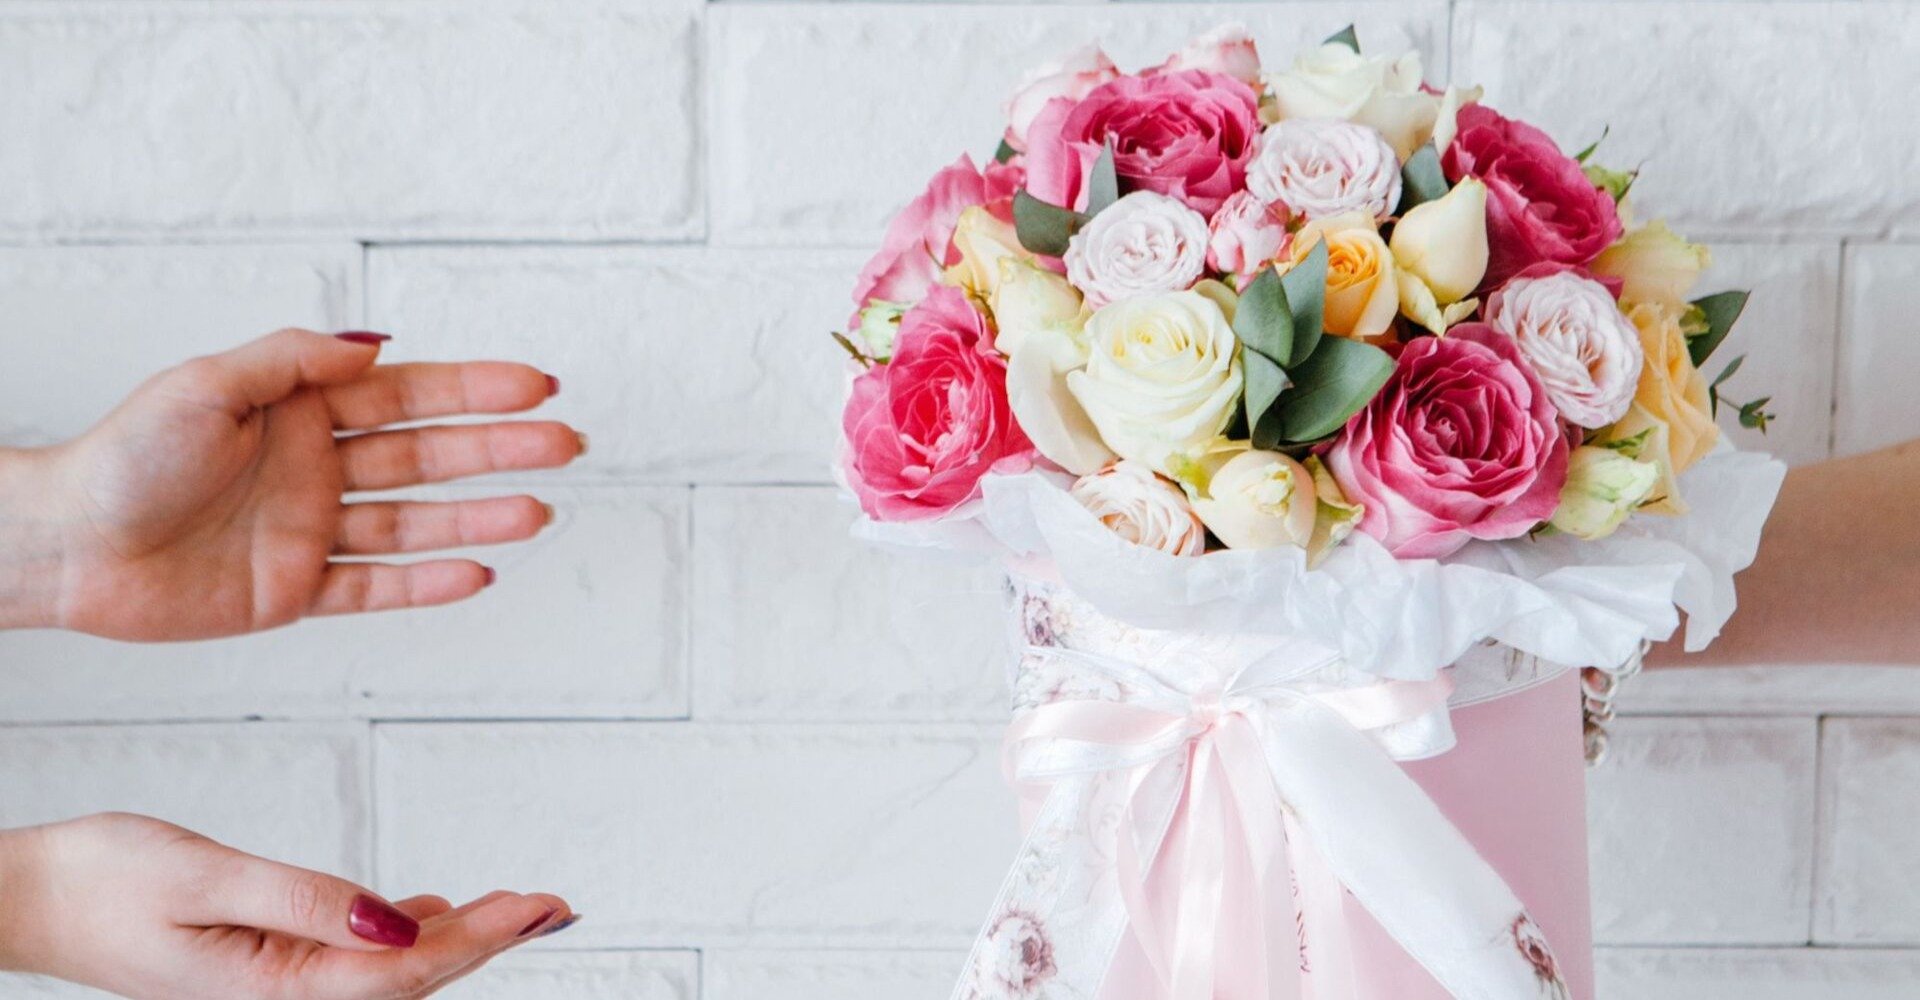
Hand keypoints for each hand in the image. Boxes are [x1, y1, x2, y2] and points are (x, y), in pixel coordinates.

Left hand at [0, 329, 581, 639]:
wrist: (68, 546)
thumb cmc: (122, 457)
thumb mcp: (207, 384)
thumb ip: (294, 361)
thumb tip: (378, 343)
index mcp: (300, 411)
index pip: (408, 396)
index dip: (475, 390)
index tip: (538, 386)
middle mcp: (317, 469)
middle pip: (428, 457)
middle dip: (499, 450)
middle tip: (566, 444)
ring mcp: (313, 531)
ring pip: (414, 523)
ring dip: (477, 517)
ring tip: (537, 512)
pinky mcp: (297, 591)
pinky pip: (376, 588)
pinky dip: (426, 584)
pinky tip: (477, 573)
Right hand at [0, 813, 572, 999]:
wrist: (32, 896)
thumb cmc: (102, 881)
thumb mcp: (205, 876)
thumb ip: (305, 901)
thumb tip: (397, 923)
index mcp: (271, 986)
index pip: (402, 970)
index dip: (480, 938)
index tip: (537, 905)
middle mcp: (282, 995)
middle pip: (411, 977)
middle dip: (490, 939)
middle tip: (557, 904)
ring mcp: (275, 983)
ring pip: (388, 969)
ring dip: (458, 937)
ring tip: (523, 907)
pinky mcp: (266, 962)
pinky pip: (353, 958)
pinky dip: (406, 934)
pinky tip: (434, 913)